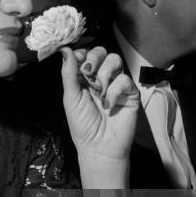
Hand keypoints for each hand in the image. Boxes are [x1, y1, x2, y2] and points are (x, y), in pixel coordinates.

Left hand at [60, 46, 139, 160]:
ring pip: (114, 60)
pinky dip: (114, 91)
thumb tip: (65, 50)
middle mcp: (100, 78)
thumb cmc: (83, 125)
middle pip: (101, 52)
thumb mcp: (70, 97)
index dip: (81, 53)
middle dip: (93, 59)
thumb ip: (69, 73)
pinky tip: (108, 104)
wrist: (99, 146)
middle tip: (88, 74)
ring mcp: (116, 83)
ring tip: (98, 93)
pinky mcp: (130, 92)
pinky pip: (124, 79)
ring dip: (103, 75)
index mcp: (84, 78)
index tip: (77, 59)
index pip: (85, 54)